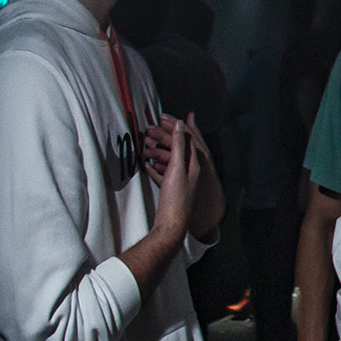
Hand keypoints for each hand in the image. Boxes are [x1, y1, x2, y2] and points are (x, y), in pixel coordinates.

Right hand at [145, 116, 201, 239]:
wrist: (171, 225)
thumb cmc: (176, 197)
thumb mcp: (177, 167)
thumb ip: (179, 145)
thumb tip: (180, 124)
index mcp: (194, 164)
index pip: (187, 139)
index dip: (176, 126)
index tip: (163, 116)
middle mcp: (190, 171)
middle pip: (178, 148)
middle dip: (165, 136)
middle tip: (150, 127)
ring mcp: (181, 181)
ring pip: (169, 160)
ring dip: (158, 150)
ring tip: (145, 143)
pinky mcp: (172, 191)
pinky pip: (164, 174)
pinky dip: (156, 167)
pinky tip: (147, 165)